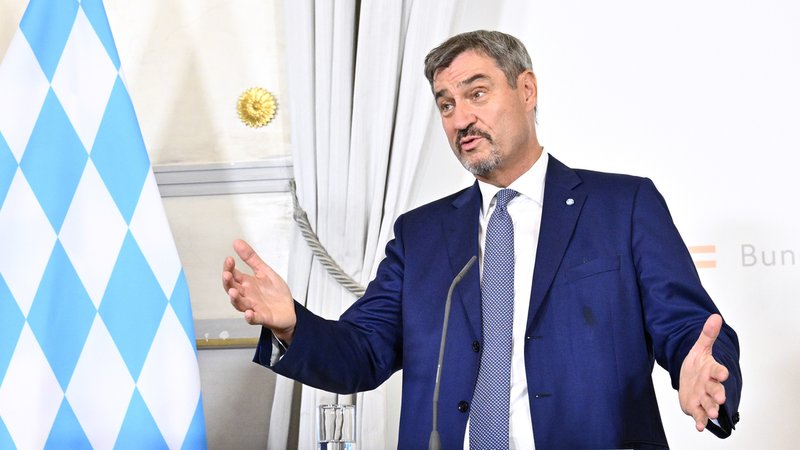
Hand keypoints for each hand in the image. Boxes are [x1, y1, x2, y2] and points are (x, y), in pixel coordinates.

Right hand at [222, 239, 295, 341]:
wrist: (288, 311)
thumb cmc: (275, 293)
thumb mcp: (265, 271)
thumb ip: (251, 258)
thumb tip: (238, 243)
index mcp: (247, 283)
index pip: (233, 275)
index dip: (229, 268)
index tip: (229, 259)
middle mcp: (247, 295)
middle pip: (232, 289)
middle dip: (228, 282)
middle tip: (227, 274)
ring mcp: (253, 307)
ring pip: (240, 304)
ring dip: (235, 299)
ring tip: (233, 292)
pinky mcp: (262, 317)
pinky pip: (254, 318)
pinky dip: (250, 317)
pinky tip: (249, 313)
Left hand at [679, 314, 729, 431]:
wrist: (690, 379)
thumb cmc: (698, 364)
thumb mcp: (700, 348)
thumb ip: (707, 335)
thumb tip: (715, 316)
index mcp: (711, 370)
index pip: (717, 370)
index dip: (720, 372)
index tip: (723, 374)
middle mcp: (709, 385)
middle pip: (715, 390)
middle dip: (717, 394)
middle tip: (720, 398)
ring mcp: (703, 397)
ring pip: (709, 404)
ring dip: (710, 408)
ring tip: (712, 412)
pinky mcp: (696, 407)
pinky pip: (699, 415)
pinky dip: (700, 421)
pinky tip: (699, 426)